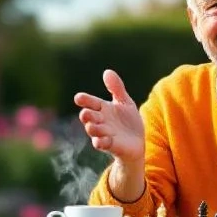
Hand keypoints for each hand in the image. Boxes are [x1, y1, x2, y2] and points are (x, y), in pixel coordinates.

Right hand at [75, 70, 146, 201]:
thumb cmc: (128, 121)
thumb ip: (116, 88)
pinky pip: (103, 144)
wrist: (137, 142)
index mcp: (102, 108)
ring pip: (94, 131)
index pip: (91, 102)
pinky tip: (101, 140)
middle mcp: (100, 121)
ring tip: (91, 126)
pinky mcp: (111, 145)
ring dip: (92, 128)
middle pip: (89, 117)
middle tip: (85, 113)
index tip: (78, 98)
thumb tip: (107, 71)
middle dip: (87, 115)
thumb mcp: (124, 102)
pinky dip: (101, 142)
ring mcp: (104, 134)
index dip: (85, 100)